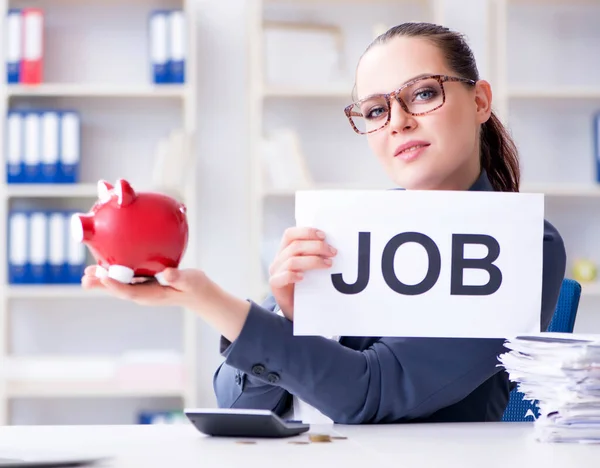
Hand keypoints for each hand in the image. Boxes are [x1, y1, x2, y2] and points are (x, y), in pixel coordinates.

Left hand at [82, 265, 209, 308]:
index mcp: (153, 295)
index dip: (116, 286)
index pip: (131, 292)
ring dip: (103, 280)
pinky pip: (125, 280)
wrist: (198, 294)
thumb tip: (167, 273)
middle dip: (102, 284)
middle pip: (119, 290)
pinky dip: (113, 274)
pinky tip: (105, 267)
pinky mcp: (144, 284)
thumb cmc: (195, 287)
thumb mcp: (190, 281)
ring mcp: (143, 290)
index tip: (103, 277)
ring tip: (87, 274)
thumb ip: (178, 278)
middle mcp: (144, 295)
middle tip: (86, 279)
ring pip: (120, 286)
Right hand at [268, 227, 336, 320]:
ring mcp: (275, 272)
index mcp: (285, 250)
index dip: (307, 232)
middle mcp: (278, 259)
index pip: (291, 234)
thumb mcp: (310, 267)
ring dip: (313, 260)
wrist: (297, 310)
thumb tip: (334, 246)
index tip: (324, 236)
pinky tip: (304, 278)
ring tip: (328, 264)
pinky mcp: (275, 286)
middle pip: (295, 246)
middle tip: (333, 252)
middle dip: (317, 247)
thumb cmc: (306, 285)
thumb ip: (315, 255)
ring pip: (292, 260)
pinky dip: (293, 275)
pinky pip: (282, 277)